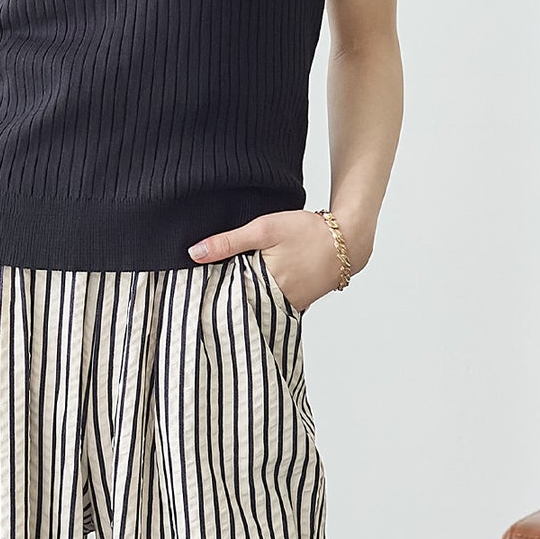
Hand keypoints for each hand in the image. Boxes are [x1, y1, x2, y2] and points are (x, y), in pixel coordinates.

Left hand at [186, 210, 347, 314]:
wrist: (347, 241)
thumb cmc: (306, 231)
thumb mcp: (264, 229)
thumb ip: (228, 242)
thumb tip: (194, 254)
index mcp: (263, 287)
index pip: (226, 299)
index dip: (209, 296)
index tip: (192, 295)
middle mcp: (275, 304)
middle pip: (239, 307)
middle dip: (223, 302)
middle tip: (201, 298)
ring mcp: (287, 308)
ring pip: (255, 309)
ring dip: (242, 302)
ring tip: (222, 294)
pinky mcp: (296, 306)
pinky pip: (271, 307)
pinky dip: (260, 301)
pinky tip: (250, 292)